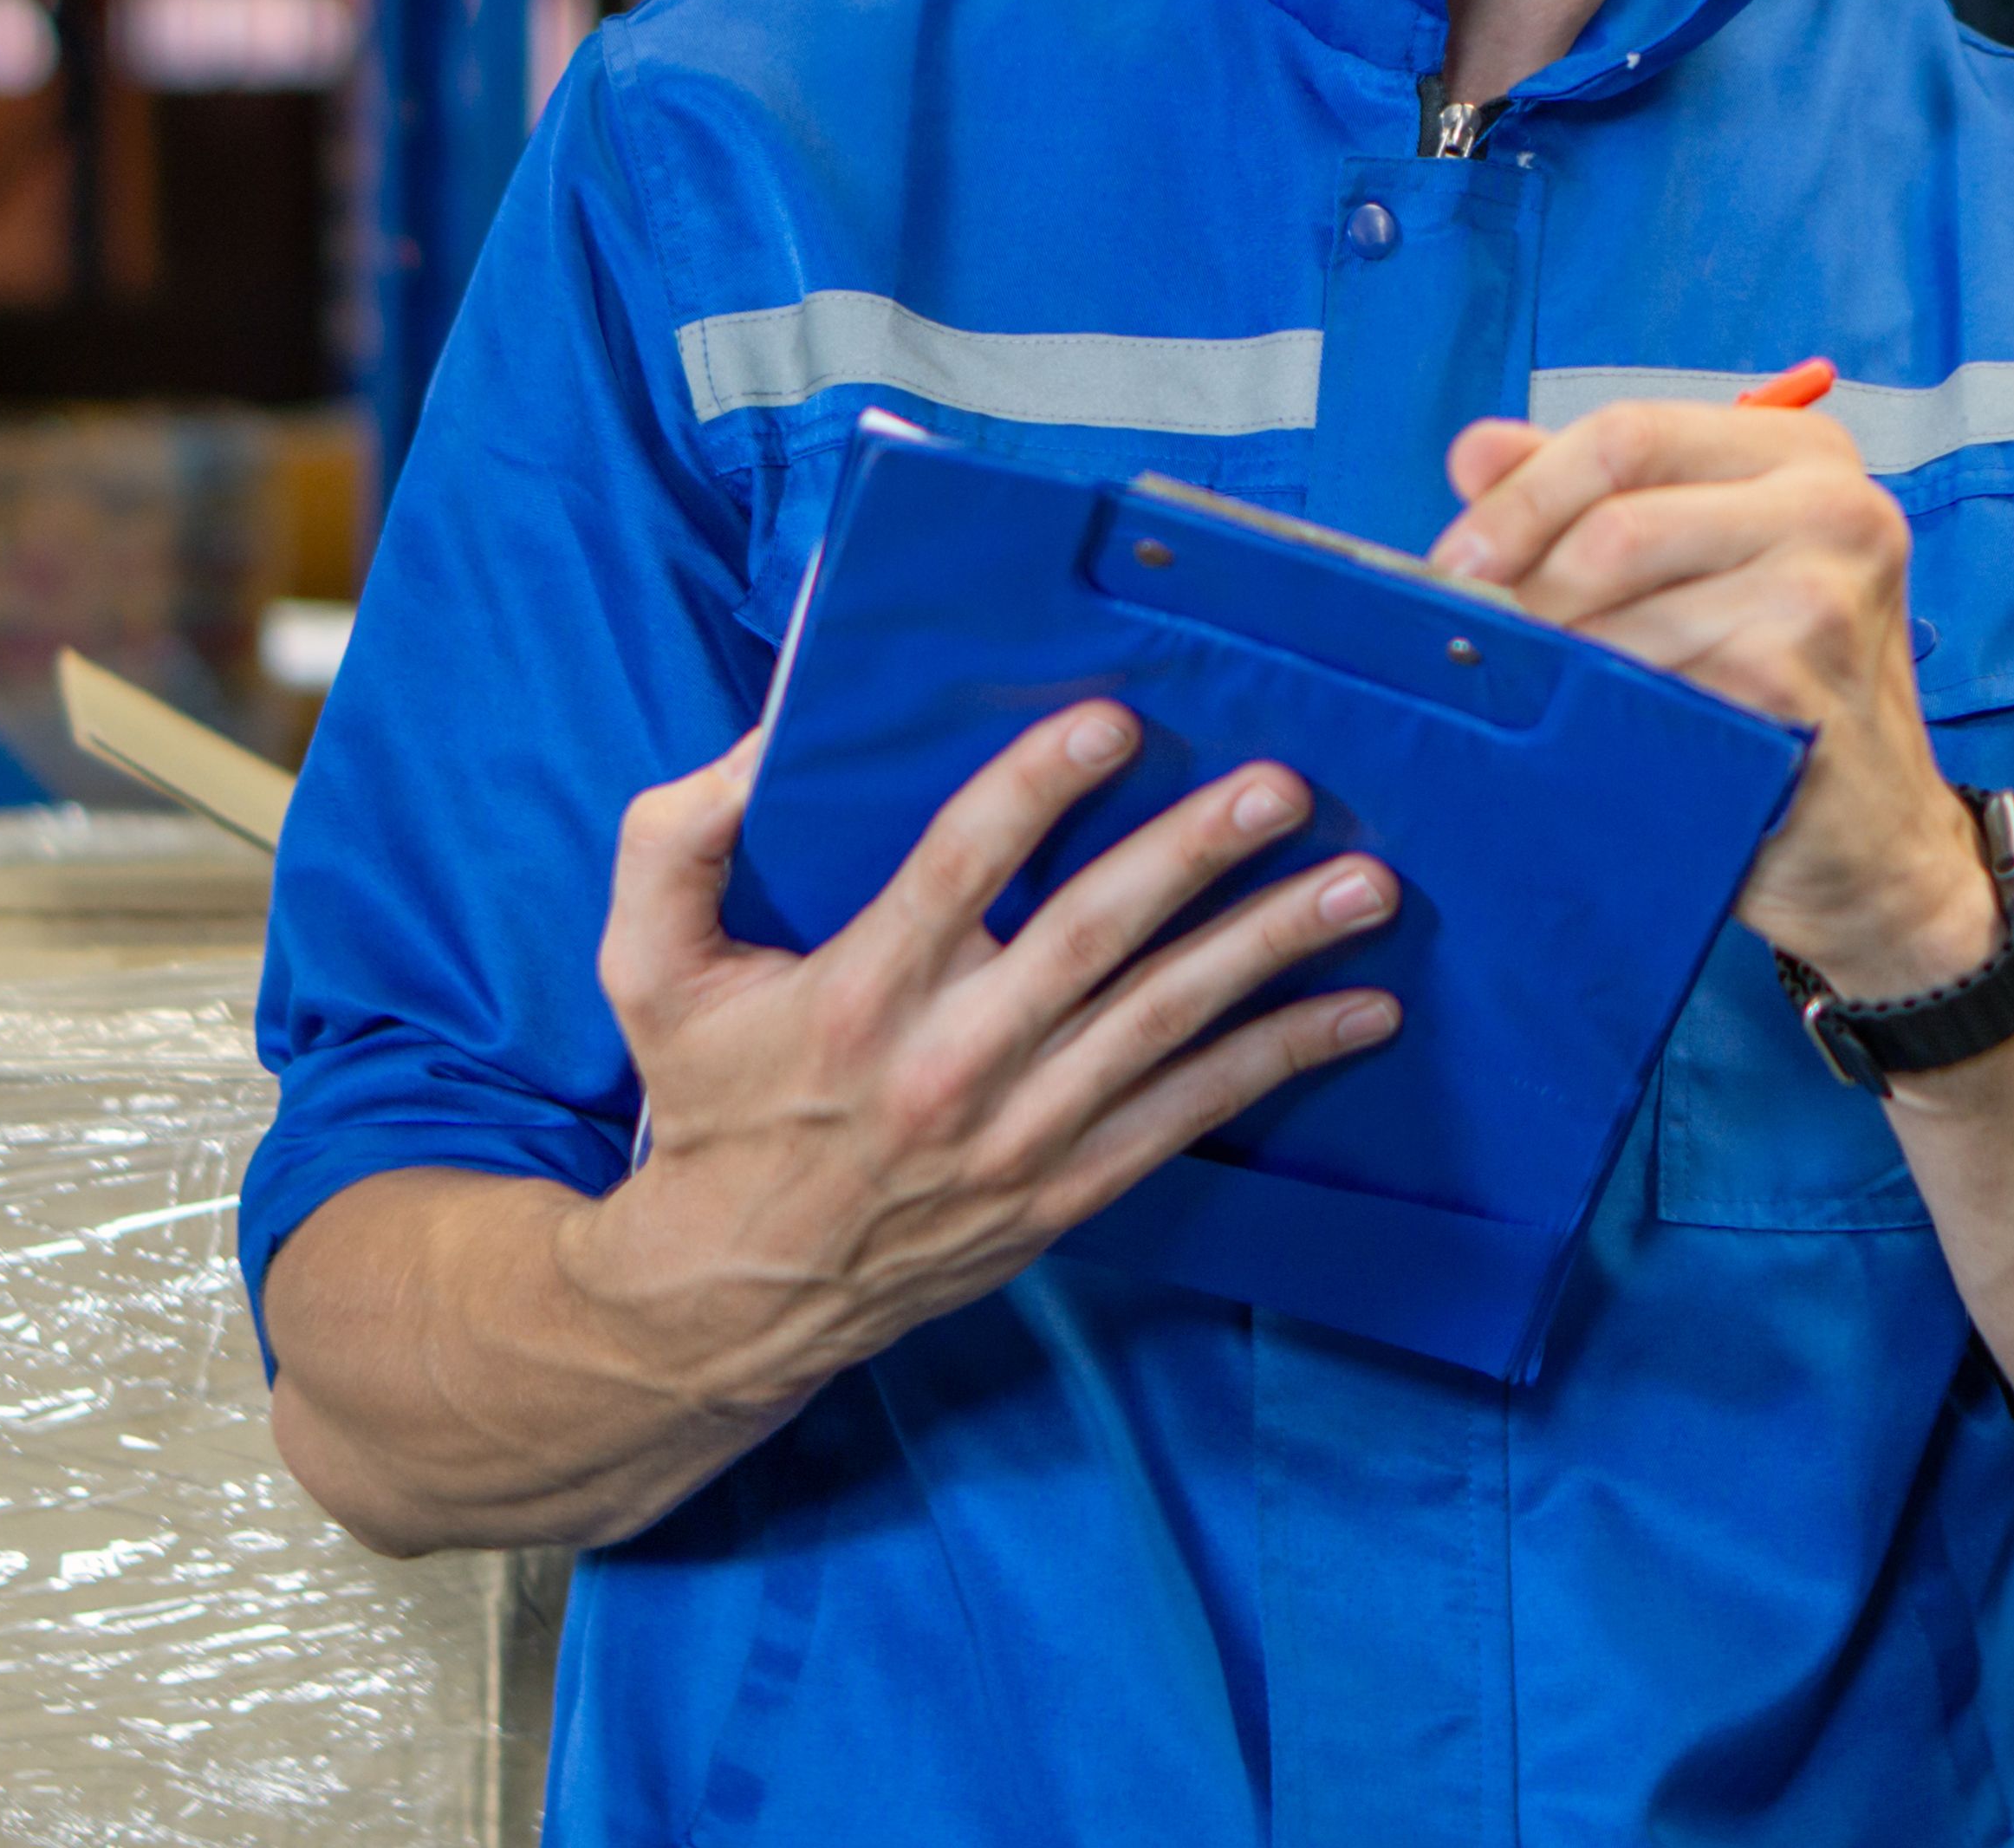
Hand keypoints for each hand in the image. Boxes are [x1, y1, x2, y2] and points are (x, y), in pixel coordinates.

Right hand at [555, 704, 1399, 1417]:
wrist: (733, 1292)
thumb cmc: (706, 1102)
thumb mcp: (647, 968)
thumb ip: (677, 841)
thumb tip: (761, 737)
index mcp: (854, 995)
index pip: (955, 869)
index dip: (1035, 790)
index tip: (1114, 721)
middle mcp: (947, 1064)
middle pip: (1090, 940)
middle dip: (1195, 856)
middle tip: (1284, 788)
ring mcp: (1018, 1135)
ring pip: (1166, 1024)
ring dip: (1273, 948)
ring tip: (1366, 886)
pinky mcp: (1066, 1190)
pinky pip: (1192, 1115)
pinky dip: (1282, 1059)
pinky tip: (1361, 1012)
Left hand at [1431, 398, 1995, 1001]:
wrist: (1873, 842)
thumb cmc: (1777, 694)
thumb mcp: (1698, 565)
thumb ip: (1589, 498)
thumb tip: (1475, 451)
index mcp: (1804, 455)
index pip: (1628, 434)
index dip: (1522, 496)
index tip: (1457, 558)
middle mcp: (1834, 508)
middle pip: (1616, 521)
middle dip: (1521, 582)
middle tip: (1472, 640)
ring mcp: (1823, 597)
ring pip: (1617, 610)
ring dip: (1551, 663)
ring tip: (1530, 697)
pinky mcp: (1796, 688)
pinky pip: (1642, 688)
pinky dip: (1592, 715)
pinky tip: (1583, 738)